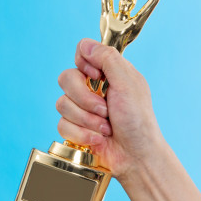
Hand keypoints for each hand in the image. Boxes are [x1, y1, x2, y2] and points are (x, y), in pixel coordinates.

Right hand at [56, 38, 164, 181]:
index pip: (82, 52)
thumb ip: (108, 59)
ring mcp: (82, 108)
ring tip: (106, 128)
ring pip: (62, 103)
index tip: (98, 78)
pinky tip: (98, 139)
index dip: (85, 64)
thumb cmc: (138, 121)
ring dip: (87, 119)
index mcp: (108, 73)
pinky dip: (82, 134)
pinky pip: (62, 124)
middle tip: (105, 110)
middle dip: (85, 98)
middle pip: (66, 78)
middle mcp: (93, 88)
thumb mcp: (128, 83)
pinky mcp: (75, 128)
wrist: (136, 156)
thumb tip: (85, 45)